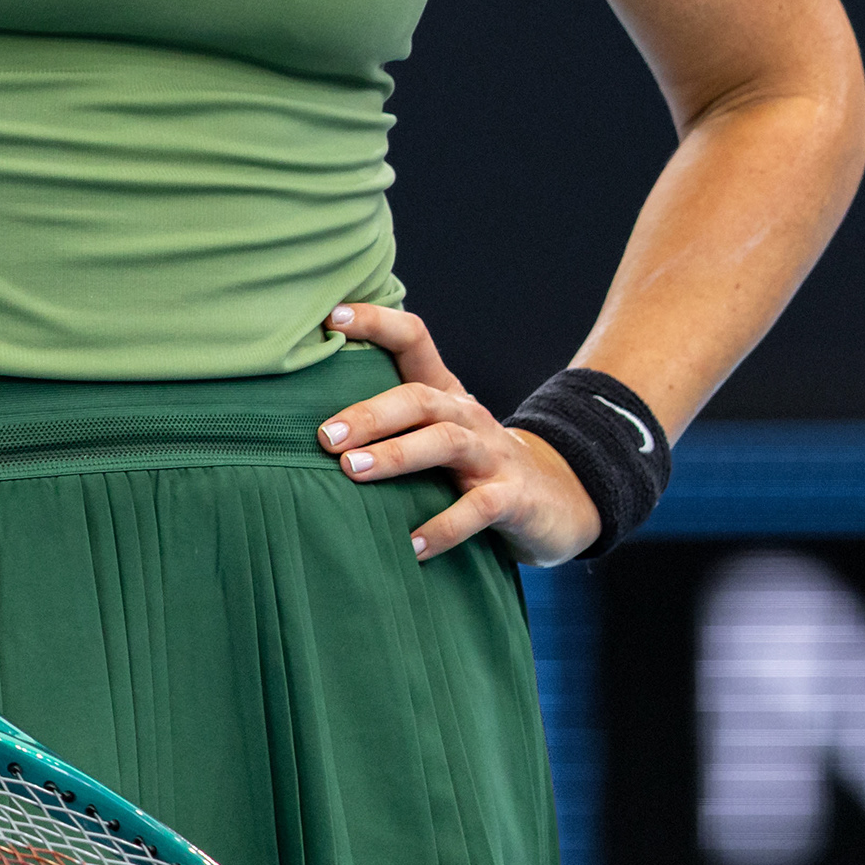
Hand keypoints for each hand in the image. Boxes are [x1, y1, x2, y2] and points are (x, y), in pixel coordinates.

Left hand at [319, 303, 599, 565]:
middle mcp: (467, 415)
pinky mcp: (512, 498)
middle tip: (325, 436)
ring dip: (396, 456)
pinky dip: (443, 526)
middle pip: (419, 399)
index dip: (375, 323)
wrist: (557, 501)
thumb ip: (390, 424)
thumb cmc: (473, 465)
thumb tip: (307, 425)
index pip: (413, 339)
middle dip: (370, 414)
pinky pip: (477, 510)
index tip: (330, 319)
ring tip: (352, 472)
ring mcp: (492, 455)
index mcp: (444, 392)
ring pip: (444, 443)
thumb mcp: (436, 433)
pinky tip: (411, 545)